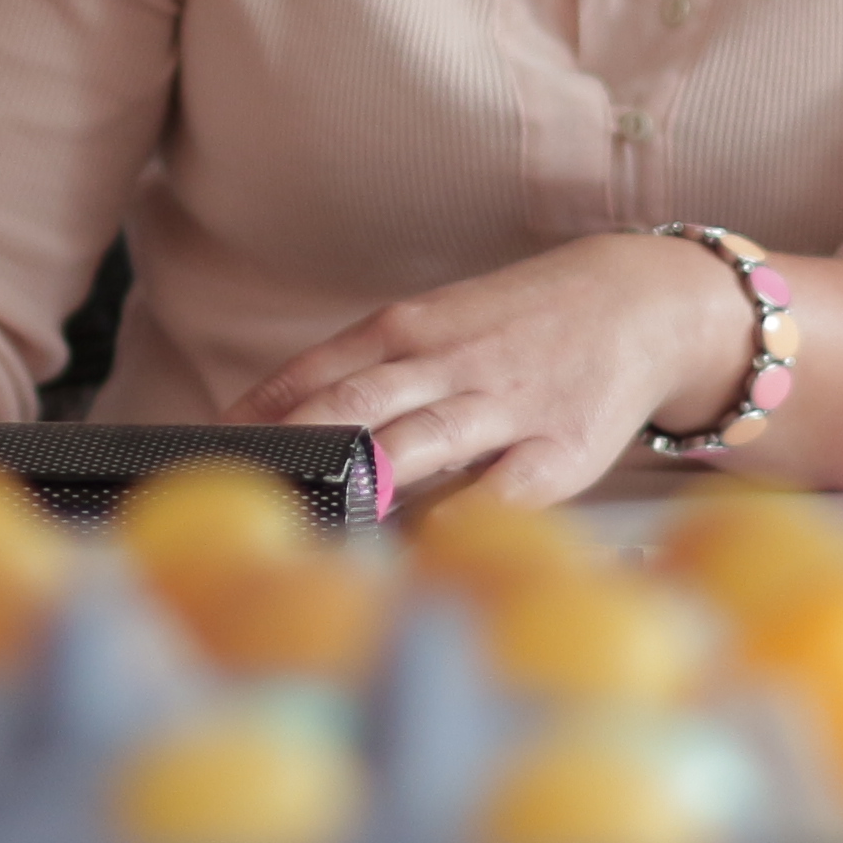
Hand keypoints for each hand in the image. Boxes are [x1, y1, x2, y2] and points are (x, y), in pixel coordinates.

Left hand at [229, 233, 762, 509]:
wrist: (642, 301)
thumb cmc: (520, 327)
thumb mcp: (440, 327)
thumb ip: (371, 376)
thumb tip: (278, 431)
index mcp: (406, 331)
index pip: (311, 374)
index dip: (253, 416)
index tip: (200, 454)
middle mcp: (444, 364)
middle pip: (348, 407)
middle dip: (290, 450)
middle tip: (235, 491)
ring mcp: (501, 406)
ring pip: (413, 443)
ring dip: (357, 480)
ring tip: (307, 514)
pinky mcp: (558, 450)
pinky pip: (498, 489)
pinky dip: (459, 514)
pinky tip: (424, 541)